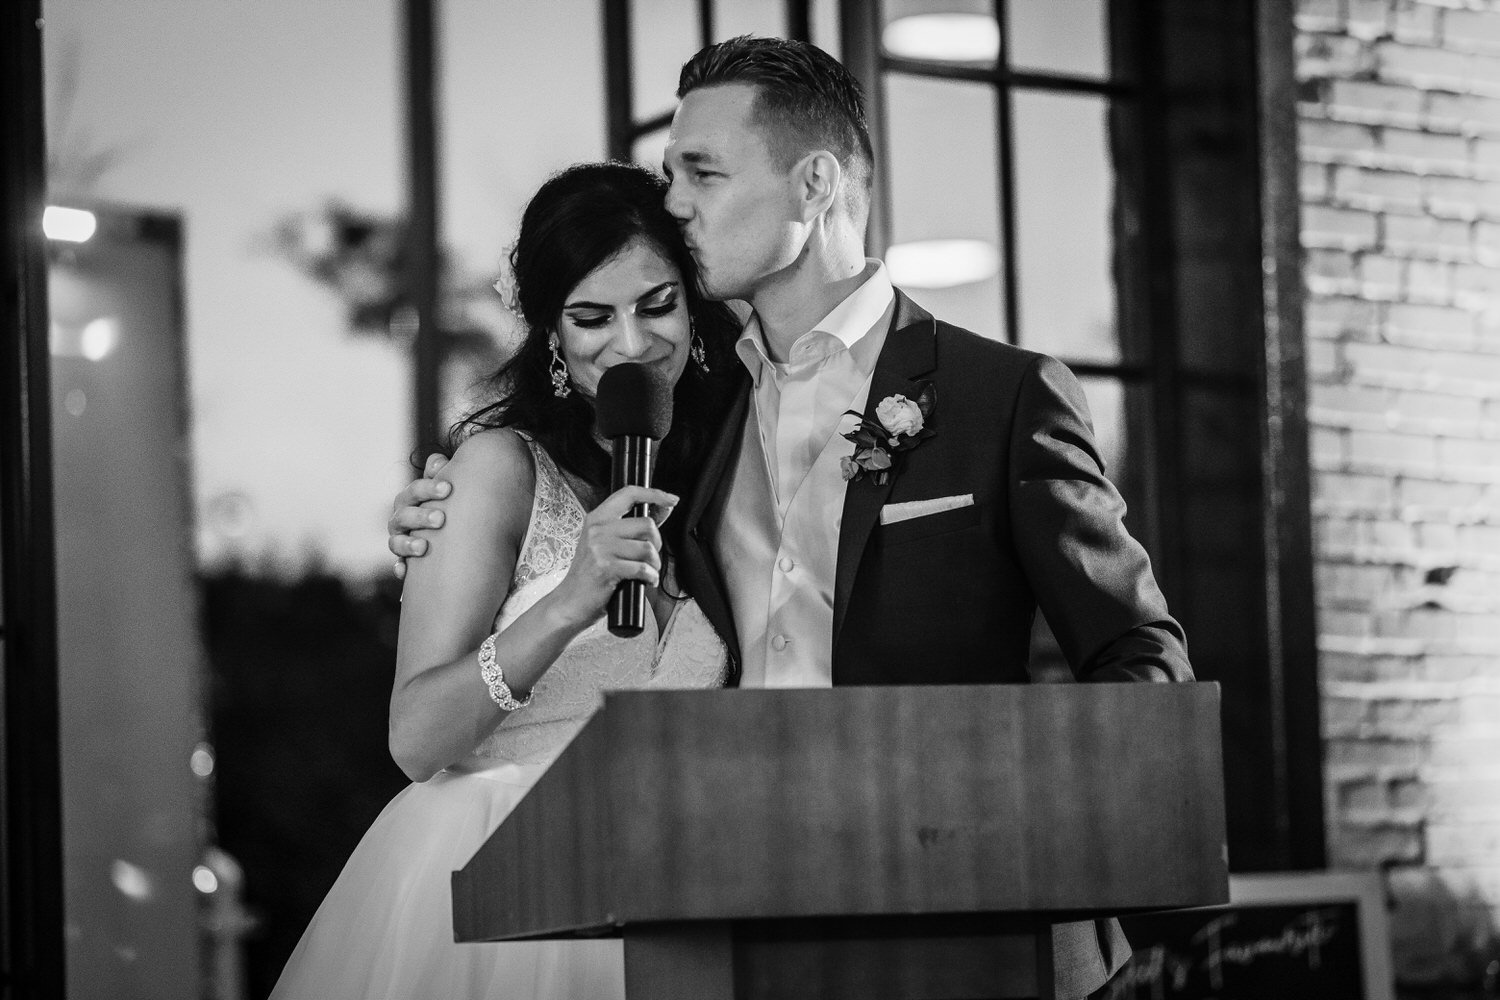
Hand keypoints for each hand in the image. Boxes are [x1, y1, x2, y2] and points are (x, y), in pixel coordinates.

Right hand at [389, 452, 450, 578]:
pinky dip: (400, 568)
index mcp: (412, 499)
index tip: (448, 489)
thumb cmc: (446, 506)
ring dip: (408, 543)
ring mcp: (400, 540)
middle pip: (404, 514)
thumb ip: (440, 476)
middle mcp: (401, 519)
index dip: (428, 488)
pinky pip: (398, 566)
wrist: (448, 536)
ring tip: (424, 547)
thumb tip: (438, 460)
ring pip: (396, 540)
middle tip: (441, 519)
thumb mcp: (444, 491)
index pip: (415, 491)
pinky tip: (405, 571)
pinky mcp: (403, 561)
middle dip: (420, 516)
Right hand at [552, 485, 678, 627]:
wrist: (569, 602)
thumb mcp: (604, 544)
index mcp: (597, 518)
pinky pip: (642, 568)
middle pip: (647, 524)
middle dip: (657, 544)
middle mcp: (597, 529)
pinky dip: (650, 578)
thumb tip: (661, 511)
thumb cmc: (590, 575)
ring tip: (647, 572)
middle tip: (650, 558)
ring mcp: (600, 548)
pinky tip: (646, 582)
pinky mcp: (606, 568)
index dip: (654, 493)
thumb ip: (629, 528)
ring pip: (647, 548)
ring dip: (655, 564)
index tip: (671, 500)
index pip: (629, 494)